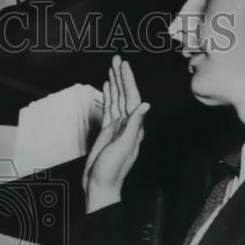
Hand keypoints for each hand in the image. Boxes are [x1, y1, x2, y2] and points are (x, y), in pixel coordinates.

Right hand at [83, 55, 148, 212]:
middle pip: (124, 95)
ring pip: (116, 100)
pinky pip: (109, 109)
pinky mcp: (107, 131)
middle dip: (121, 77)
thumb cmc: (112, 170)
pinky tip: (107, 87)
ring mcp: (117, 127)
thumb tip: (144, 105)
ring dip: (115, 83)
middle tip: (117, 59)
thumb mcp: (123, 147)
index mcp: (133, 127)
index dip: (128, 81)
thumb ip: (133, 126)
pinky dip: (108, 97)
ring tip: (112, 68)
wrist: (99, 185)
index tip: (123, 66)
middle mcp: (127, 124)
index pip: (132, 98)